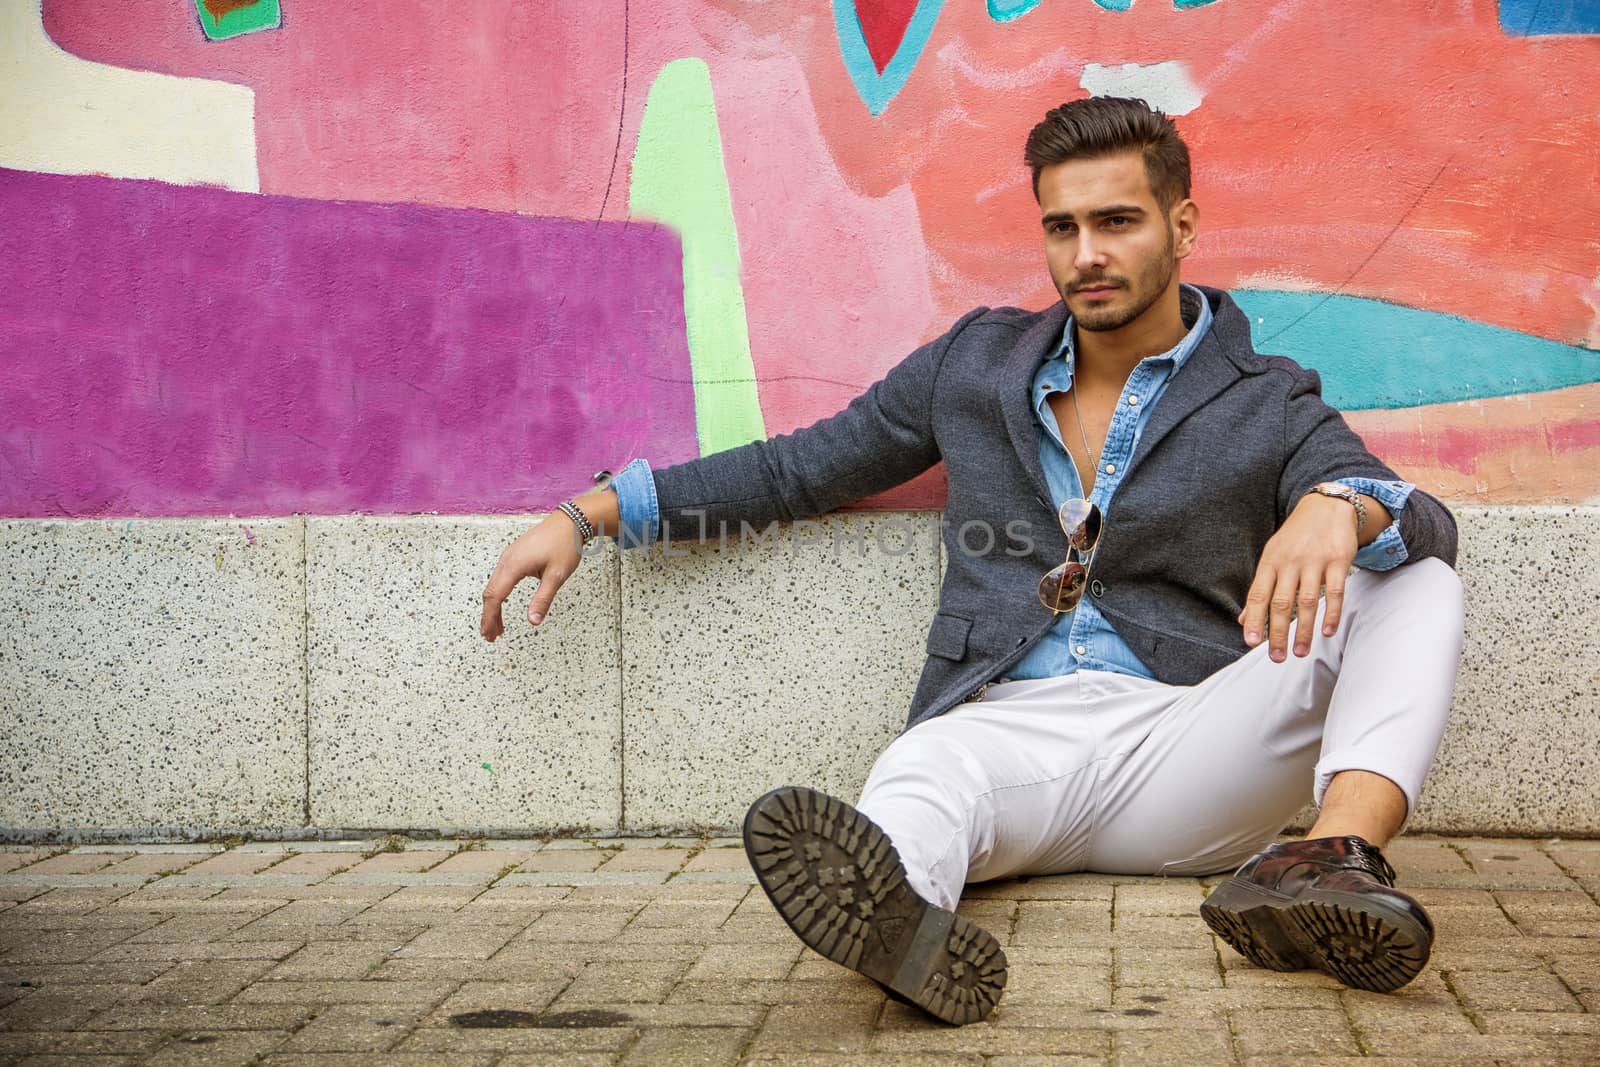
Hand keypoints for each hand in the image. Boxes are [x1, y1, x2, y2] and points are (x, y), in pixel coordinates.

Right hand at [479, 513, 584, 641]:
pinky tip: (502, 604)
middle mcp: (507, 559)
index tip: (488, 634)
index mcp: (514, 565)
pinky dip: (498, 594)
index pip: (495, 597)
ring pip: (494, 585)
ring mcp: (509, 556)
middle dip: (489, 616)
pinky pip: (499, 577)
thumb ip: (543, 599)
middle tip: (491, 636)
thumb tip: (533, 621)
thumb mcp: (557, 576)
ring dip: (493, 607)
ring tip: (498, 627)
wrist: (570, 521)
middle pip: (490, 593)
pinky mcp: (514, 554)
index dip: (490, 618)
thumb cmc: (565, 545)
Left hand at [1239, 494, 1359, 661]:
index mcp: (1270, 562)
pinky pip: (1335, 591)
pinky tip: (1328, 632)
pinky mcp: (1338, 560)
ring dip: (1304, 630)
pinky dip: (1332, 613)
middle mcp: (1290, 562)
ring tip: (1300, 652)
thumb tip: (1242, 620)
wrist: (1326, 507)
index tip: (1251, 642)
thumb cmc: (1295, 538)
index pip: (1258, 594)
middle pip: (1281, 603)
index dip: (1253, 619)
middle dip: (1277, 633)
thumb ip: (1260, 589)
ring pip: (1308, 601)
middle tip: (1277, 658)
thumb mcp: (1272, 557)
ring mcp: (1315, 561)